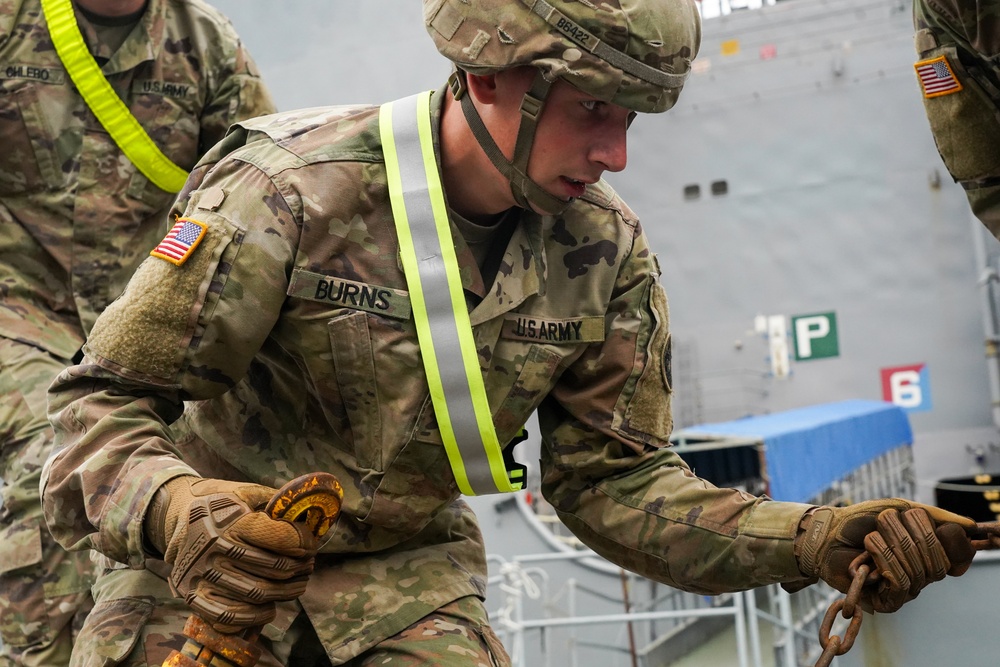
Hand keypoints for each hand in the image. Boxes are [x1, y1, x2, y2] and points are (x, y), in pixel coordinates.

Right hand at [145, 476, 318, 631]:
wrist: (177, 515)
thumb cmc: (222, 503)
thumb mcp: (247, 492)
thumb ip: (278, 504)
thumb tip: (313, 518)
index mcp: (230, 519)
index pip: (280, 537)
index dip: (304, 542)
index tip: (311, 544)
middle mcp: (213, 547)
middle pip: (273, 569)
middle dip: (300, 568)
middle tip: (308, 565)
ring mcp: (200, 573)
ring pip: (257, 594)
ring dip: (286, 592)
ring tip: (298, 584)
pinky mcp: (191, 594)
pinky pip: (229, 616)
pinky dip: (256, 616)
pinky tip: (270, 607)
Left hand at [791, 498, 976, 612]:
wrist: (826, 534)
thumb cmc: (859, 520)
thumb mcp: (899, 508)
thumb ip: (934, 516)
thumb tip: (970, 526)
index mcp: (928, 554)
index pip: (956, 557)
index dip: (947, 541)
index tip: (928, 523)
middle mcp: (922, 575)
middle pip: (936, 559)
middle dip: (907, 533)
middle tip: (885, 520)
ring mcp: (906, 590)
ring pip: (918, 570)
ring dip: (890, 543)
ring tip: (871, 536)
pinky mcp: (888, 602)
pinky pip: (901, 582)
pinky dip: (883, 558)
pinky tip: (868, 550)